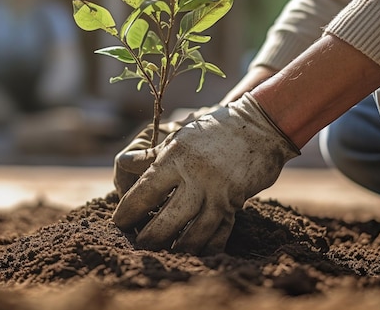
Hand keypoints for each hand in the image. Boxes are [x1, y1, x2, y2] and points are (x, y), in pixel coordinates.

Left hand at [112, 93, 299, 254]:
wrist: (260, 127)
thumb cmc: (214, 130)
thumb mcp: (180, 137)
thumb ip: (152, 155)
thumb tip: (123, 162)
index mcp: (176, 158)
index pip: (145, 191)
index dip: (129, 211)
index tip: (119, 223)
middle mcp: (196, 178)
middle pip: (167, 219)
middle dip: (150, 238)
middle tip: (139, 246)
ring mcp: (218, 193)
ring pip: (194, 233)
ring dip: (178, 247)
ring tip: (166, 253)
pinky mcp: (236, 203)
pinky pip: (220, 233)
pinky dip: (207, 246)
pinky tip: (198, 253)